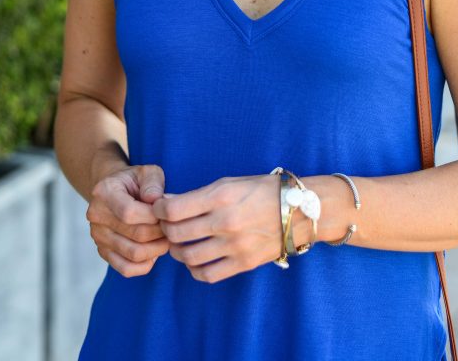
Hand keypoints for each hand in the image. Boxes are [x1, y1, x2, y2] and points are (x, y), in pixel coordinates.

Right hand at [86, 163, 169, 277]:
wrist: (115, 191)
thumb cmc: (135, 181)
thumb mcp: (147, 172)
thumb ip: (153, 183)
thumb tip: (156, 201)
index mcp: (104, 192)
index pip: (130, 213)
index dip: (154, 216)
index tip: (167, 212)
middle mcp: (96, 216)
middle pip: (135, 235)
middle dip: (161, 233)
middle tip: (173, 227)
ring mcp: (98, 237)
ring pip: (133, 254)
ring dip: (157, 249)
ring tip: (166, 237)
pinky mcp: (103, 252)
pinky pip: (126, 269)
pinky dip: (145, 264)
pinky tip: (153, 251)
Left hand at [152, 174, 283, 282]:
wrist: (298, 210)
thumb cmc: (262, 190)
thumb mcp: (230, 183)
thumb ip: (199, 195)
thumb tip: (168, 203)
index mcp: (221, 196)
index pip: (174, 209)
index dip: (159, 210)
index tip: (159, 208)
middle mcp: (225, 222)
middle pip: (176, 233)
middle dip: (165, 230)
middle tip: (166, 226)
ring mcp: (234, 245)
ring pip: (188, 256)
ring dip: (176, 251)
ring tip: (179, 244)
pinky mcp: (243, 263)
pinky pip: (207, 275)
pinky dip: (194, 269)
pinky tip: (195, 260)